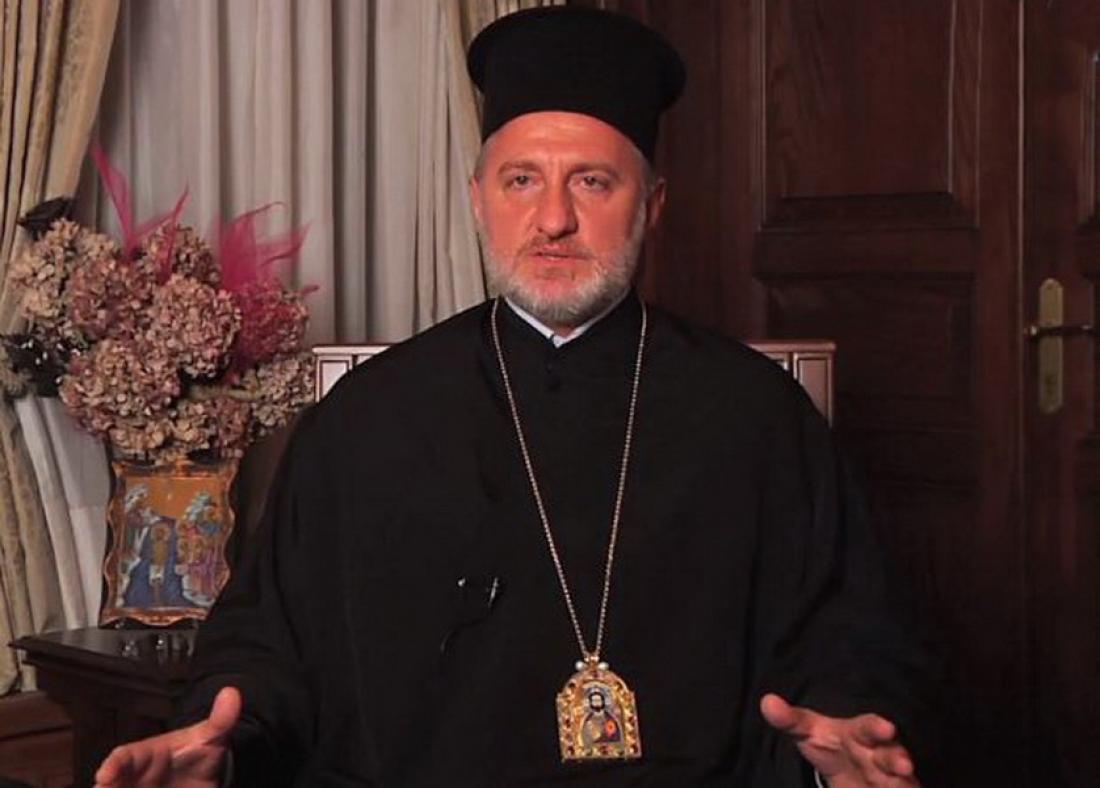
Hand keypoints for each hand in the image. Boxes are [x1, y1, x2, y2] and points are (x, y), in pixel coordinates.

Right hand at [94, 686, 240, 787]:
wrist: (199, 779)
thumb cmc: (197, 755)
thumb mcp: (211, 739)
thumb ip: (220, 720)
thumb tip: (232, 692)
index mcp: (143, 755)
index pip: (124, 757)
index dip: (113, 765)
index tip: (105, 776)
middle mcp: (129, 779)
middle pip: (110, 786)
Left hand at [760, 693, 919, 786]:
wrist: (856, 772)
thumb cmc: (833, 746)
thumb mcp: (811, 733)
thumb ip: (790, 720)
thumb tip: (767, 701)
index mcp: (859, 735)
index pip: (868, 728)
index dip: (876, 728)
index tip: (886, 728)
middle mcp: (881, 754)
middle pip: (892, 754)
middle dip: (896, 758)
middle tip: (903, 763)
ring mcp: (891, 778)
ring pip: (902, 780)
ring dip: (902, 779)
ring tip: (904, 779)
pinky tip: (904, 787)